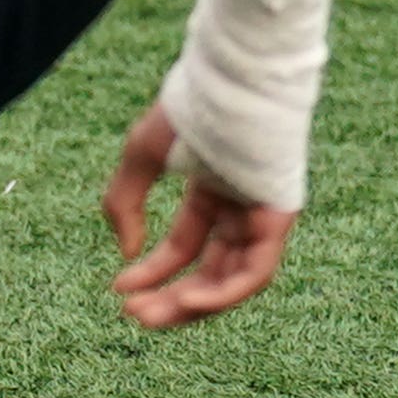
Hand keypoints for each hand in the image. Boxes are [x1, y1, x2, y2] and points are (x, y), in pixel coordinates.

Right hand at [101, 99, 296, 327]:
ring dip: (195, 304)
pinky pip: (256, 269)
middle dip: (172, 297)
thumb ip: (125, 202)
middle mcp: (242, 211)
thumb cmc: (187, 109)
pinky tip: (191, 301)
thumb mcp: (142, 157)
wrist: (226, 79)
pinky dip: (225, 291)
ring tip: (155, 316)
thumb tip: (127, 251)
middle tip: (135, 318)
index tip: (119, 290)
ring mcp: (262, 215)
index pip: (186, 247)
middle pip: (212, 271)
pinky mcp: (278, 217)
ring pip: (234, 279)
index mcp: (215, 194)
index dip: (153, 272)